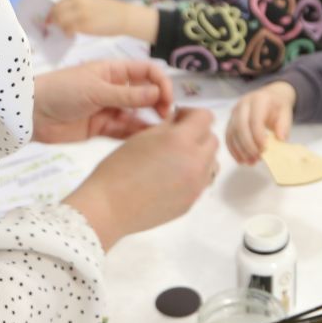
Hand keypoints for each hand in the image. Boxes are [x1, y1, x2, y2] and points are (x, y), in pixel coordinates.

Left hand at [32, 57, 172, 142]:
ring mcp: (109, 108)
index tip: (166, 99)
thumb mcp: (95, 90)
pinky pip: (124, 130)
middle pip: (146, 93)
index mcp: (114, 71)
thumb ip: (126, 95)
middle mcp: (115, 88)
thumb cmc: (61, 91)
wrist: (31, 113)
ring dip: (149, 121)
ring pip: (137, 114)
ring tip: (160, 132)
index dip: (160, 83)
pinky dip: (135, 134)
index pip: (146, 72)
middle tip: (165, 117)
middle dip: (159, 103)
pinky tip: (146, 141)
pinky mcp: (101, 127)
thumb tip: (157, 93)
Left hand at [46, 0, 158, 42]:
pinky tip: (72, 35)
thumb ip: (75, 4)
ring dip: (60, 27)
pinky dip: (67, 33)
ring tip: (67, 31)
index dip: (53, 13)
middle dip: (53, 20)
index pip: (57, 4)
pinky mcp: (83, 25)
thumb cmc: (108, 9)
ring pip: (59, 21)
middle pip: (55, 12)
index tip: (52, 19)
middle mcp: (76, 1)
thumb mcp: (89, 0)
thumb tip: (60, 14)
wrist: (124, 16)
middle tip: (55, 27)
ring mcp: (79, 13)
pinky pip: (68, 30)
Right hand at [65, 109, 219, 249]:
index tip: (178, 119)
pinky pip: (201, 181)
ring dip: (200, 156)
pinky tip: (172, 178)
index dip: (192, 114)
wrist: (109, 207)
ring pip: (211, 162)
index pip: (206, 117)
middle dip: (198, 134)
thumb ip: (168, 125)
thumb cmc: (118, 167)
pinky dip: (193, 175)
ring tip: (176, 160)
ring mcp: (196, 185)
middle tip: (177, 139)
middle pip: (212, 140)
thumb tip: (180, 119)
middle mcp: (195, 162)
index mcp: (181, 140)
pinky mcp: (191, 202)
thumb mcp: (143, 137)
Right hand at [227, 82, 297, 164]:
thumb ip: (284, 125)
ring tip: (250, 162)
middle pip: (240, 126)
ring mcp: (235, 112)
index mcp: (259, 99)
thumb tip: (280, 139)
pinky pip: (228, 136)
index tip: (264, 150)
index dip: (258, 136)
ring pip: (232, 132)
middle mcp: (243, 104)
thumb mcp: (286, 113)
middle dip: (248, 145)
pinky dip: (233, 150)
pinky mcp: (230, 120)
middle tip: (257, 158)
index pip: (255, 119)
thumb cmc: (278, 106)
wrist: (270, 96)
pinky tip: (241, 160)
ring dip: (240, 150)